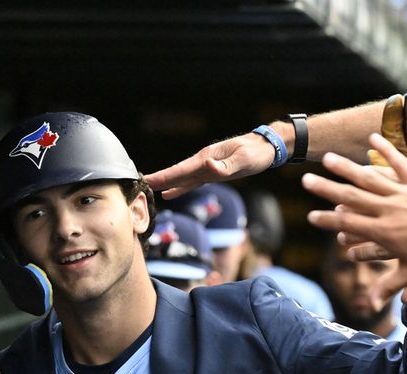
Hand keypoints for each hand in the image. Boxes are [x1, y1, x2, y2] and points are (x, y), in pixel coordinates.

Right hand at [144, 132, 276, 198]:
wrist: (266, 147)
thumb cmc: (256, 153)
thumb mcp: (244, 160)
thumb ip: (226, 166)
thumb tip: (209, 167)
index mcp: (207, 158)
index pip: (181, 169)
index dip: (163, 176)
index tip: (146, 179)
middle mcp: (204, 162)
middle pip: (177, 173)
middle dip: (159, 179)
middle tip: (139, 184)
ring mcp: (207, 167)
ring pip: (182, 177)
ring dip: (166, 183)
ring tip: (149, 188)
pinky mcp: (213, 173)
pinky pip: (192, 181)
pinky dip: (180, 187)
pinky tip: (171, 193)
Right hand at [305, 134, 406, 308]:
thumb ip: (390, 287)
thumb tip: (372, 306)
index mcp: (384, 232)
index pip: (349, 225)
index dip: (327, 221)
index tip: (309, 216)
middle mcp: (388, 209)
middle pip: (351, 197)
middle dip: (326, 188)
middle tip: (305, 180)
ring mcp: (402, 193)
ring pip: (369, 177)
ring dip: (346, 167)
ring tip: (327, 157)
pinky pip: (398, 164)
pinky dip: (385, 150)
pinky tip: (372, 137)